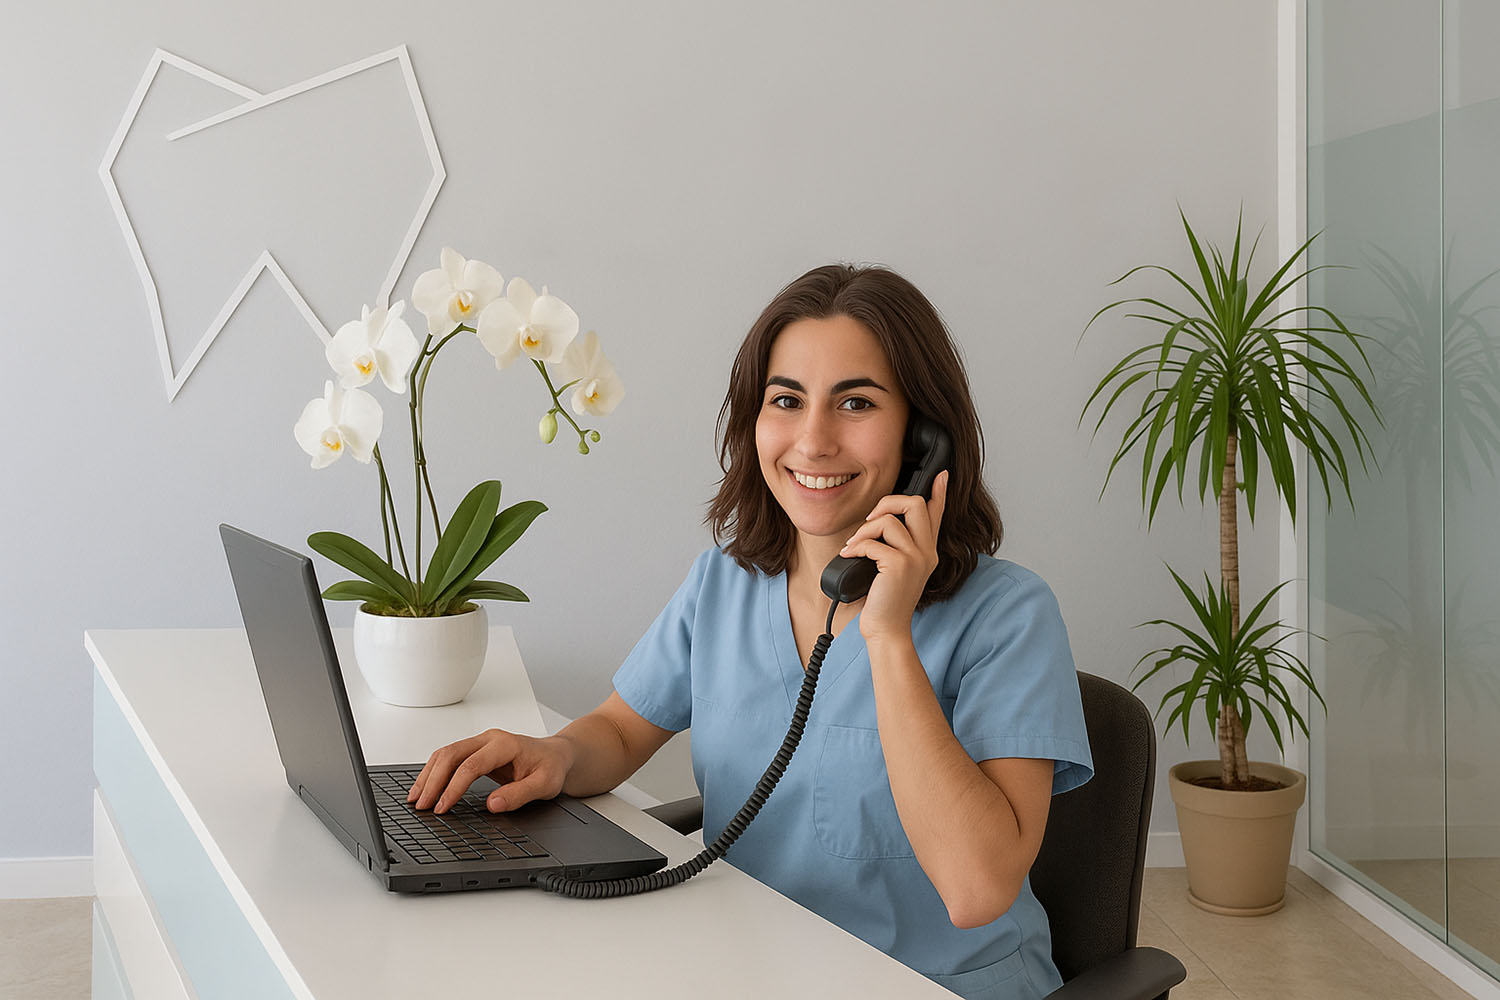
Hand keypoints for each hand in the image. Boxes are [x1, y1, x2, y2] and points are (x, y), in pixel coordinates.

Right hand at [406, 728, 572, 813]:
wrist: (555, 755)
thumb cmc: (551, 767)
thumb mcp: (545, 784)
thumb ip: (520, 794)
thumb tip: (493, 805)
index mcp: (505, 745)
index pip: (471, 765)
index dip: (453, 788)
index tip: (442, 808)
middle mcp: (489, 739)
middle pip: (451, 754)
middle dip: (433, 781)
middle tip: (421, 805)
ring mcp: (481, 743)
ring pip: (446, 753)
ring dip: (429, 775)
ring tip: (416, 798)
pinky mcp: (476, 750)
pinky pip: (449, 757)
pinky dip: (435, 772)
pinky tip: (426, 786)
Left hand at [839, 469, 948, 644]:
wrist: (886, 630)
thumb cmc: (884, 602)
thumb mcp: (892, 570)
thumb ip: (892, 548)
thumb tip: (877, 524)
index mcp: (926, 551)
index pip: (936, 514)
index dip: (939, 492)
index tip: (942, 475)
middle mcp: (926, 552)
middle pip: (915, 504)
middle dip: (887, 502)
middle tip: (870, 520)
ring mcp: (915, 558)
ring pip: (889, 520)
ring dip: (864, 530)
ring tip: (854, 545)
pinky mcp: (899, 566)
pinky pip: (872, 542)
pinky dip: (855, 547)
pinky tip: (849, 556)